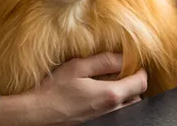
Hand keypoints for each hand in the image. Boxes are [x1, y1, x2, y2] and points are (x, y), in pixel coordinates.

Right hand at [0, 52, 147, 125]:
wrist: (36, 115)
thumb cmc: (53, 91)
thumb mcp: (78, 67)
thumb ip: (104, 61)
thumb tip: (123, 56)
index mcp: (110, 95)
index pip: (140, 83)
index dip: (140, 71)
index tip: (135, 65)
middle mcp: (112, 112)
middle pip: (136, 97)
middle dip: (133, 85)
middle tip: (121, 74)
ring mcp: (105, 122)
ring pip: (126, 108)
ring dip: (124, 97)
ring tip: (109, 86)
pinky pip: (114, 115)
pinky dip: (113, 107)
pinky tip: (99, 99)